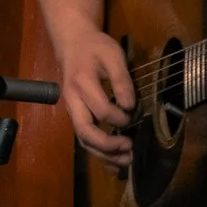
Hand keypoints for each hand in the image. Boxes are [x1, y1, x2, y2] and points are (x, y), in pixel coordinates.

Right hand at [55, 29, 137, 166]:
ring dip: (104, 154)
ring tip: (126, 159)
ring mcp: (72, 111)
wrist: (73, 43)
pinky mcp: (76, 116)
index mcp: (82, 84)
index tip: (134, 111)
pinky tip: (113, 163)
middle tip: (129, 147)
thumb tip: (129, 105)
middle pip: (85, 131)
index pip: (101, 109)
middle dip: (108, 145)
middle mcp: (73, 101)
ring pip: (84, 140)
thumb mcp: (112, 55)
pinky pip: (84, 139)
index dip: (121, 116)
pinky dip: (99, 154)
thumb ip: (122, 79)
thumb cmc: (95, 48)